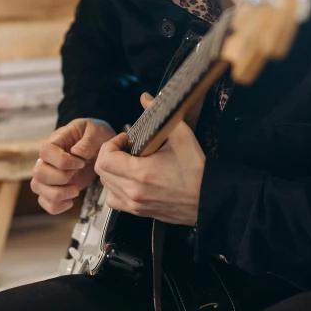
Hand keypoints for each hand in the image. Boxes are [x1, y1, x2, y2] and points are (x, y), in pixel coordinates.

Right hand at [31, 118, 114, 214]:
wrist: (98, 145)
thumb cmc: (95, 134)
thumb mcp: (96, 131)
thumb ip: (88, 141)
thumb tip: (77, 152)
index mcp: (56, 141)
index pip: (45, 151)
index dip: (62, 161)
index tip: (81, 163)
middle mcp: (48, 159)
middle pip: (38, 172)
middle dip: (59, 179)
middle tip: (77, 175)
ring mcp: (49, 174)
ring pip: (37, 188)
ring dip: (56, 194)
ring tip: (76, 191)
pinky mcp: (54, 187)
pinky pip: (44, 201)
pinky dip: (55, 206)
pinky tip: (71, 202)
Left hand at [94, 93, 204, 224]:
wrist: (209, 198)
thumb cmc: (196, 169)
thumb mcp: (180, 135)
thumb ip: (158, 114)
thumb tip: (145, 98)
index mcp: (140, 173)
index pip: (105, 158)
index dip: (111, 144)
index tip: (127, 139)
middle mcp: (133, 192)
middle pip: (101, 172)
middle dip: (110, 155)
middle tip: (127, 148)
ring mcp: (135, 205)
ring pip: (106, 187)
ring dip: (112, 171)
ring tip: (128, 163)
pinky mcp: (139, 213)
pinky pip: (114, 201)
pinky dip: (116, 189)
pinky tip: (130, 180)